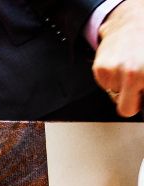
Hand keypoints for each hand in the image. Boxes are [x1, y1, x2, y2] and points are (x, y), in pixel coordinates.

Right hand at [94, 0, 143, 117]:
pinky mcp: (100, 69)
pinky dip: (110, 78)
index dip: (140, 102)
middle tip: (136, 89)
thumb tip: (140, 101)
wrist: (131, 22)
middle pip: (125, 109)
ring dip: (121, 86)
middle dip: (131, 101)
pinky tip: (118, 65)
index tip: (139, 97)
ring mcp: (114, 72)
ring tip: (128, 69)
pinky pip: (104, 85)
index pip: (137, 107)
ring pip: (114, 95)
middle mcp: (131, 74)